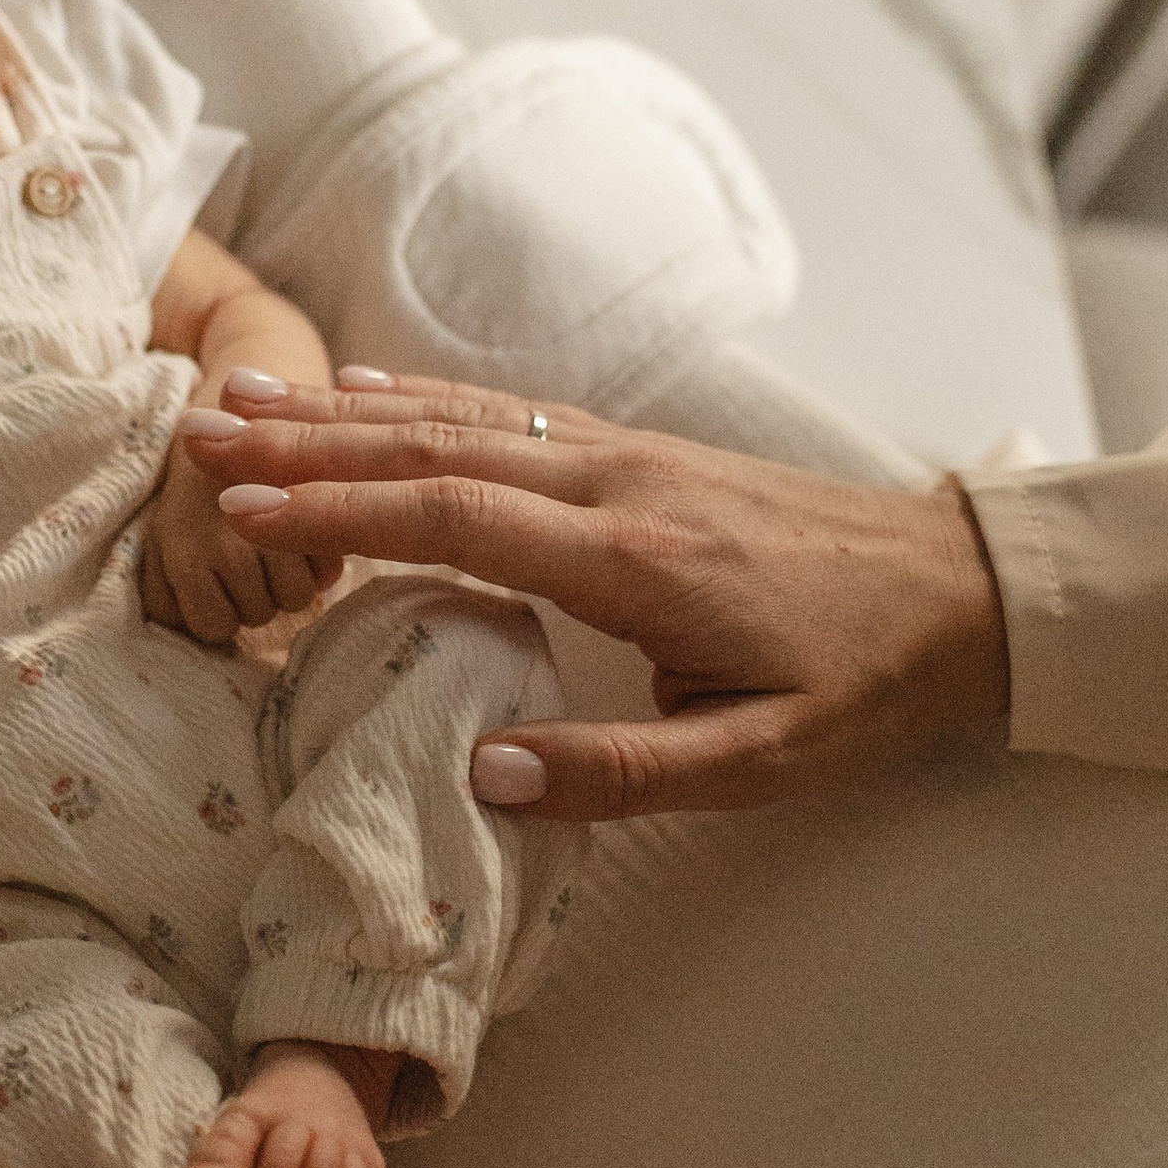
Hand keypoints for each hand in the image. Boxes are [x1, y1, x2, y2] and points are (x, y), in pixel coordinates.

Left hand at [140, 403, 340, 645]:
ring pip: (298, 596)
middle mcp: (229, 542)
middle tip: (250, 557)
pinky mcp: (324, 504)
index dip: (219, 611)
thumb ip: (162, 591)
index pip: (213, 626)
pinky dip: (322, 557)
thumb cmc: (192, 481)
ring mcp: (278, 524)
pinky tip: (307, 533)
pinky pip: (331, 567)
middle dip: (256, 594)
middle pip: (260, 613)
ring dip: (292, 579)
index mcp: (184, 551)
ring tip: (278, 546)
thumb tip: (178, 629)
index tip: (217, 585)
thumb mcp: (162, 532)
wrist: (231, 400)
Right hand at [179, 376, 1008, 816]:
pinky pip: (506, 414)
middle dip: (309, 449)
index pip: (456, 518)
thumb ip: (625, 774)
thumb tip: (485, 772)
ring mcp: (626, 455)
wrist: (969, 591)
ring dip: (345, 414)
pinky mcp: (639, 453)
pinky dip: (419, 401)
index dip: (343, 513)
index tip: (244, 512)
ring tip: (244, 406)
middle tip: (197, 441)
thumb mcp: (766, 762)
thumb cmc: (868, 685)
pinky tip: (362, 393)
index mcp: (633, 560)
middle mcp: (616, 484)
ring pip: (461, 420)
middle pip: (435, 450)